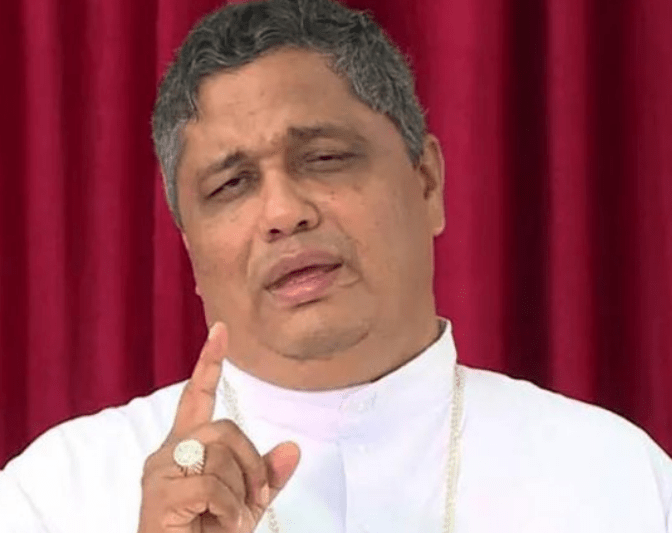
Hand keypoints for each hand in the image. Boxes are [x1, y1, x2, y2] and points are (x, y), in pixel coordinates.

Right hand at [138, 322, 300, 531]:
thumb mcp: (245, 504)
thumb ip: (266, 476)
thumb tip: (293, 448)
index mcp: (185, 448)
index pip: (197, 397)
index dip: (209, 363)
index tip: (222, 331)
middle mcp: (166, 453)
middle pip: (225, 429)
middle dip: (250, 465)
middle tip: (251, 500)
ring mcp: (159, 473)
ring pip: (220, 455)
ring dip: (240, 493)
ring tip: (229, 519)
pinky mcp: (159, 495)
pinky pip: (212, 485)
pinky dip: (229, 510)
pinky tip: (221, 526)